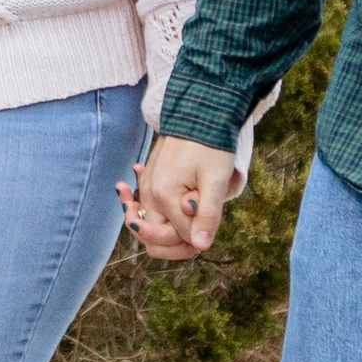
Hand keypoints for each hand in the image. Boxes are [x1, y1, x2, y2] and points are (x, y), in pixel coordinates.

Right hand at [119, 133, 240, 259]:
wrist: (198, 115)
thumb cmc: (211, 146)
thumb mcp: (216, 180)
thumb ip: (207, 214)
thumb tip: (200, 246)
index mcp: (165, 196)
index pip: (178, 238)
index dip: (196, 241)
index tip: (210, 230)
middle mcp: (149, 194)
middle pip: (153, 240)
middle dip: (177, 245)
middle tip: (200, 233)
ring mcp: (145, 188)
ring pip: (148, 228)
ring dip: (168, 233)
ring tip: (189, 224)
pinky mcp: (148, 182)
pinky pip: (145, 210)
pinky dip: (154, 218)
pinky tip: (171, 215)